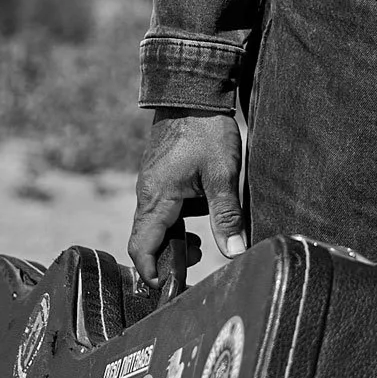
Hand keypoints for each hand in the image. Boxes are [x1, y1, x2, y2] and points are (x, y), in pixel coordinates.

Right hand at [129, 109, 245, 286]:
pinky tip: (200, 215)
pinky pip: (161, 207)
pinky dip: (175, 220)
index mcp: (156, 198)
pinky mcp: (159, 174)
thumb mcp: (223, 174)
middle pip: (147, 240)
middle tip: (196, 263)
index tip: (169, 287)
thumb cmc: (207, 130)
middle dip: (167, 258)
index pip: (142, 247)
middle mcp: (147, 193)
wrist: (192, 90)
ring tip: (202, 242)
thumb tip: (234, 251)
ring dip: (174, 238)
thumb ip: (227, 215)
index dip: (152, 272)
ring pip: (155, 224)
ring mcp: (151, 183)